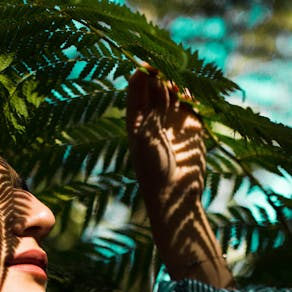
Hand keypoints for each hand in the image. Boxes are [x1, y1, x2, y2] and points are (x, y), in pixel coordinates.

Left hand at [126, 67, 205, 212]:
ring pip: (175, 89)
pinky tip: (190, 95)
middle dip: (163, 72)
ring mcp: (173, 118)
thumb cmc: (152, 167)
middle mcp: (153, 115)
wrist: (173, 192)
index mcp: (135, 117)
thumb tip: (152, 73)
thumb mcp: (148, 134)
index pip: (137, 85)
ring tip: (180, 85)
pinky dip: (192, 93)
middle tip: (169, 70)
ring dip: (178, 81)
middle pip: (156, 83)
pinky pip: (192, 101)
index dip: (143, 71)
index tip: (151, 62)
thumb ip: (151, 105)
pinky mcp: (191, 124)